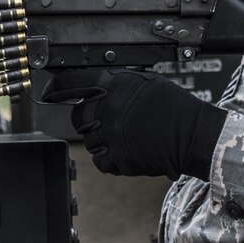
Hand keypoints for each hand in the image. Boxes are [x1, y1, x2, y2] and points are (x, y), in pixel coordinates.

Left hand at [41, 68, 225, 179]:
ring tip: (124, 136)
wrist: (193, 134)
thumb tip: (96, 86)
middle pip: (78, 117)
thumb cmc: (175, 107)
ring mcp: (111, 135)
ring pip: (89, 141)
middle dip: (86, 120)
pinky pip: (100, 161)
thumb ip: (118, 83)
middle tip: (103, 121)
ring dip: (100, 140)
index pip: (72, 84)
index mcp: (114, 85)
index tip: (50, 92)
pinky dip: (109, 158)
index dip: (58, 89)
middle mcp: (108, 109)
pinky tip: (125, 150)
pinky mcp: (118, 158)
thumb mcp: (145, 82)